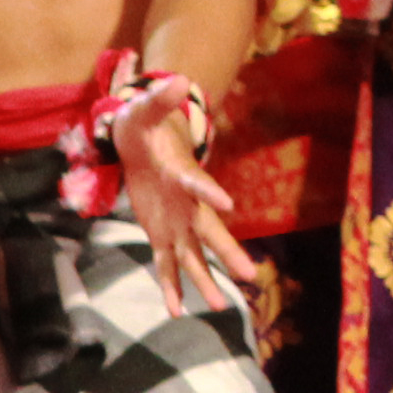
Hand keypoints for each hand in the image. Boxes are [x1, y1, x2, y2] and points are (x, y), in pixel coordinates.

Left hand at [117, 111, 251, 313]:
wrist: (142, 144)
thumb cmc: (145, 125)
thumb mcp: (143, 111)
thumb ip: (158, 99)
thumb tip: (176, 80)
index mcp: (183, 174)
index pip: (198, 185)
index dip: (210, 194)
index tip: (227, 207)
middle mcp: (188, 204)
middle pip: (210, 233)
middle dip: (228, 254)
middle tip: (250, 276)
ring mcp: (177, 223)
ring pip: (194, 257)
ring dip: (205, 282)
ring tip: (222, 307)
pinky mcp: (161, 235)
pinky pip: (166, 266)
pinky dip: (170, 288)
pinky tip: (176, 312)